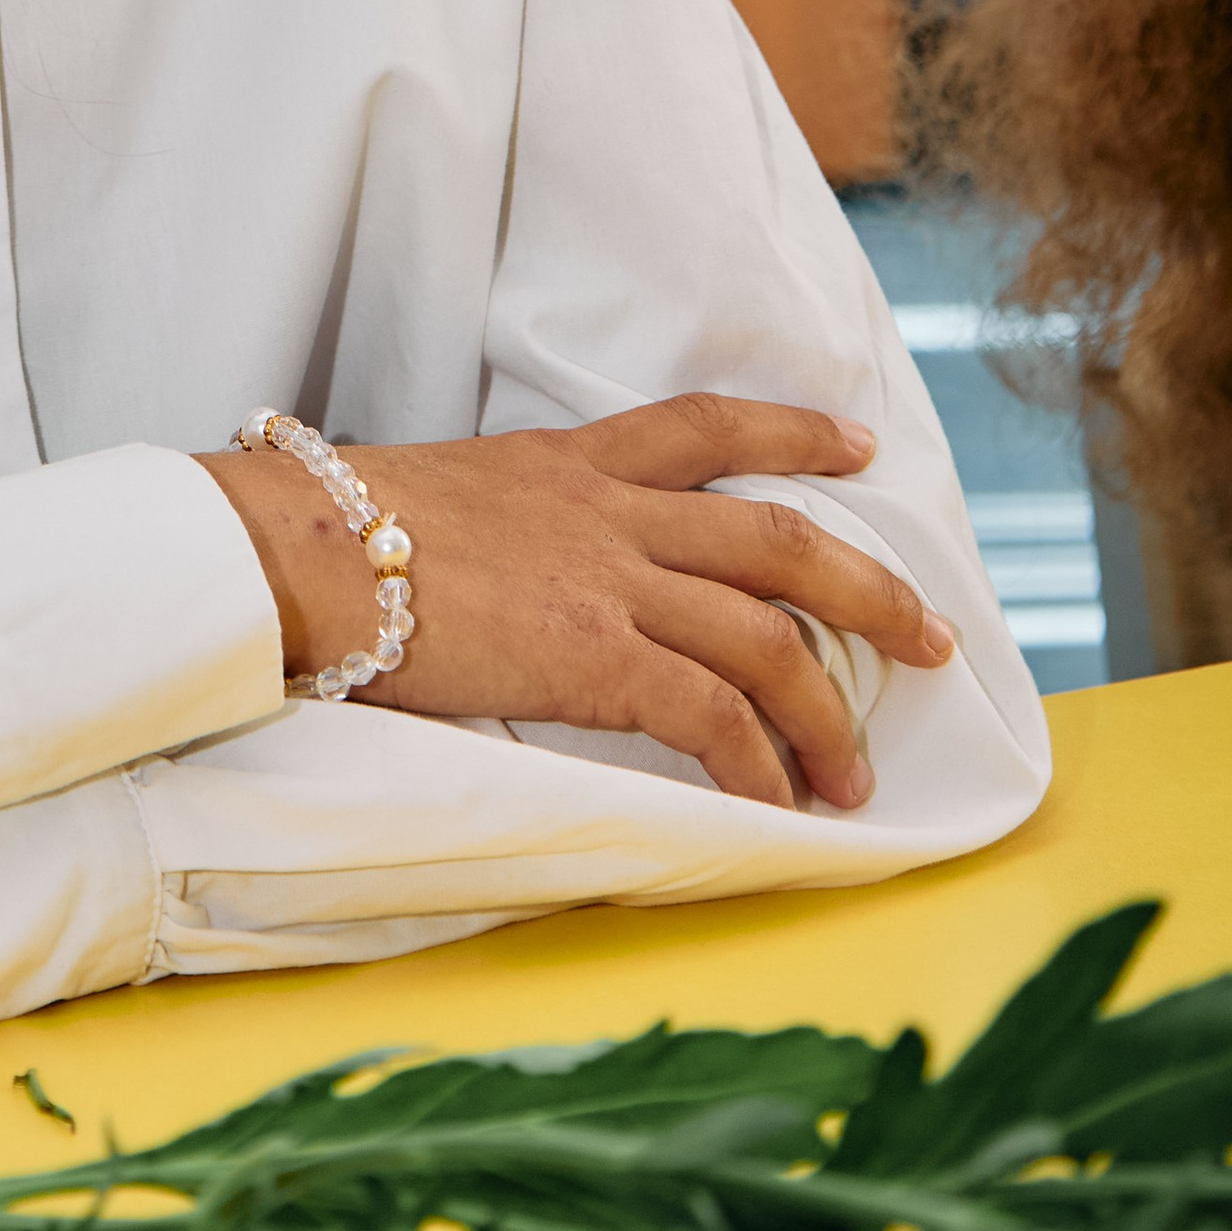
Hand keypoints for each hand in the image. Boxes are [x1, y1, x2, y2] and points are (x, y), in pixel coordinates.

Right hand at [198, 394, 957, 813]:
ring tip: (859, 771)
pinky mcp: (592, 655)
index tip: (857, 446)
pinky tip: (779, 804)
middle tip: (932, 635)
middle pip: (777, 539)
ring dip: (829, 709)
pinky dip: (758, 763)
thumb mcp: (441, 495)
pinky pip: (710, 716)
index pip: (704, 426)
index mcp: (567, 462)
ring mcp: (607, 581)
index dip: (792, 432)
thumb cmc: (333, 530)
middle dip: (869, 590)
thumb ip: (504, 528)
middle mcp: (607, 512)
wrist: (299, 546)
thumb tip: (508, 576)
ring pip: (767, 636)